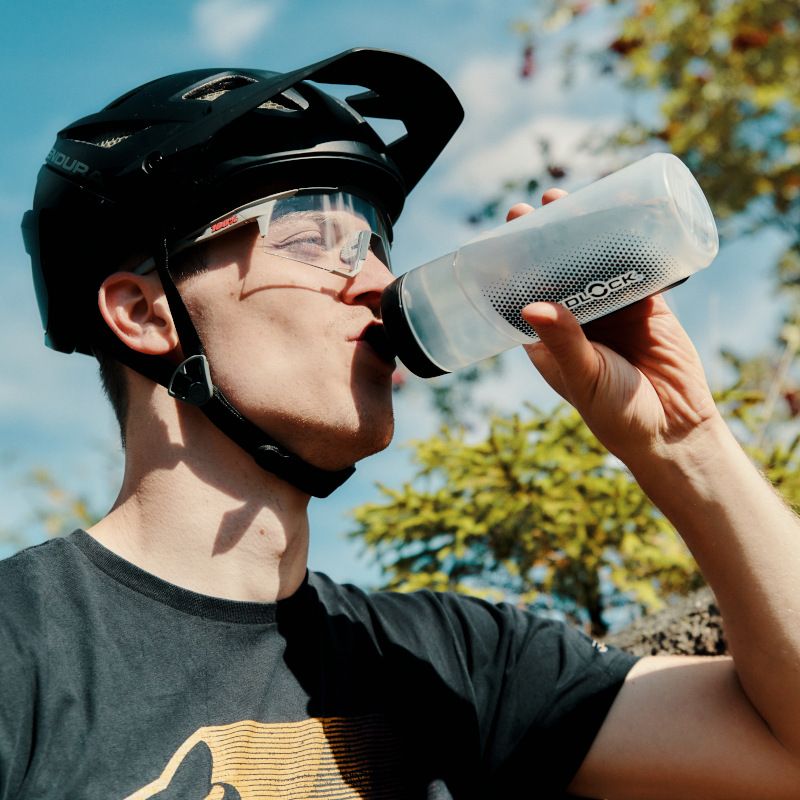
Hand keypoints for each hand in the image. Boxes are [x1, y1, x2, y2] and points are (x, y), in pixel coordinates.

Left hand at [508, 194, 720, 467]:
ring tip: (574, 199)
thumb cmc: (618, 414)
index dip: (513, 265)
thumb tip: (531, 306)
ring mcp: (612, 311)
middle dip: (547, 239)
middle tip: (539, 204)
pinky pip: (636, 267)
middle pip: (557, 271)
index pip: (522, 294)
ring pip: (595, 263)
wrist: (675, 430)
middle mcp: (576, 321)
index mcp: (548, 340)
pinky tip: (622, 215)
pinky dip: (630, 243)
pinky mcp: (647, 306)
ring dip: (585, 234)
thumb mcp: (585, 377)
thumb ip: (563, 343)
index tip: (504, 234)